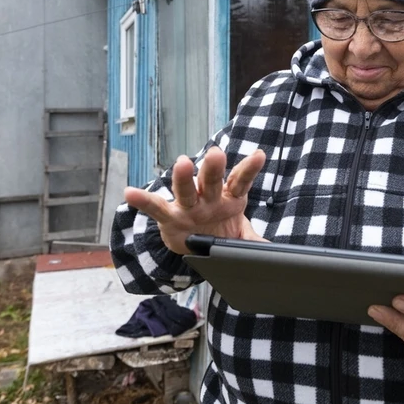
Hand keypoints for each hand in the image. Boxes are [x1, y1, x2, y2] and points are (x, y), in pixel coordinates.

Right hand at [123, 146, 267, 254]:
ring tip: (182, 163)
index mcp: (229, 198)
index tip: (259, 155)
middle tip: (216, 153)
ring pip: (186, 189)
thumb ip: (254, 241)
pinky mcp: (169, 217)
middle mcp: (208, 197)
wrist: (195, 247)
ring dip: (183, 177)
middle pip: (211, 180)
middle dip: (213, 168)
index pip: (240, 181)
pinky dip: (142, 201)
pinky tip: (130, 193)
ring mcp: (188, 206)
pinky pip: (155, 208)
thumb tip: (273, 250)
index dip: (249, 169)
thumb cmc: (220, 230)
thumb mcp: (240, 237)